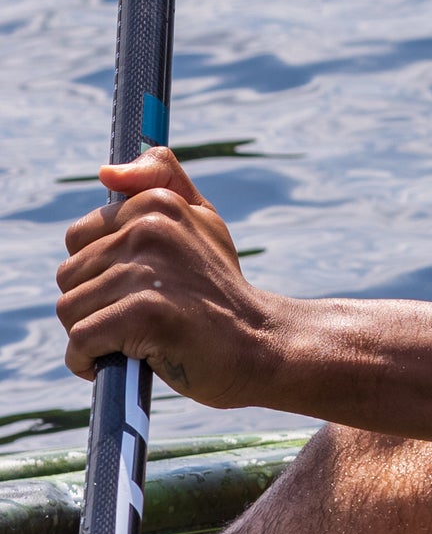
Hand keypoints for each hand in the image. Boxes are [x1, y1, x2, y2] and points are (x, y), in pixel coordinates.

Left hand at [56, 148, 284, 407]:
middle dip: (95, 305)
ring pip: (70, 309)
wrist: (260, 343)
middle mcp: (150, 229)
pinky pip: (80, 340)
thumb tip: (106, 171)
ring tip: (138, 338)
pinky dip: (91, 361)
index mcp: (158, 204)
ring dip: (94, 335)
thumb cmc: (220, 287)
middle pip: (68, 276)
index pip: (78, 238)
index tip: (137, 286)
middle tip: (142, 316)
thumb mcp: (201, 220)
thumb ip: (160, 181)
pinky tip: (124, 362)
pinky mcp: (143, 314)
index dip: (100, 270)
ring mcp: (146, 272)